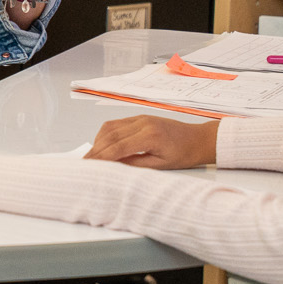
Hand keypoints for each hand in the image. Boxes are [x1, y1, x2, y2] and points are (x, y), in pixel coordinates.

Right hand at [86, 115, 218, 169]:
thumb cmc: (184, 154)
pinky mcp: (139, 117)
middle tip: (84, 163)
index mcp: (150, 136)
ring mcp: (140, 118)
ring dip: (98, 141)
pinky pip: (116, 123)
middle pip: (110, 135)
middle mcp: (143, 123)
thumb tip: (113, 166)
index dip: (101, 157)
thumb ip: (135, 164)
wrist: (198, 139)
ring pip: (110, 127)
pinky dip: (105, 134)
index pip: (118, 147)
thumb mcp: (161, 166)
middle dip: (95, 150)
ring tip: (92, 155)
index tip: (89, 165)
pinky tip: (103, 145)